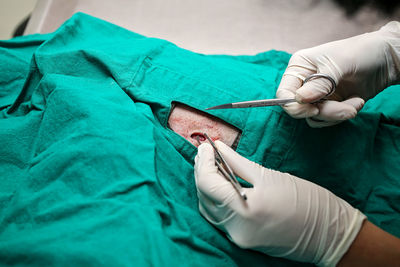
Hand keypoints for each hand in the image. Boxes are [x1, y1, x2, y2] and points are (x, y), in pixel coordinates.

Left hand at [194, 141, 365, 265]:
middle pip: (204, 197)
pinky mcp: (243, 240)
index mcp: (245, 210)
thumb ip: (239, 162)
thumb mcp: (271, 176)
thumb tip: (219, 148)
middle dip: (202, 172)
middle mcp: (236, 229)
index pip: (208, 184)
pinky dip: (216, 199)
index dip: (203, 162)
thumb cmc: (308, 202)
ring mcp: (238, 238)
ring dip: (207, 186)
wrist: (331, 235)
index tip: (205, 145)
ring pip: (209, 208)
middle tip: (205, 152)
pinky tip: (220, 183)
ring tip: (210, 164)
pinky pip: (219, 217)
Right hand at [276, 21, 399, 126]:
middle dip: (324, 111)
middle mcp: (304, 83)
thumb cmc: (361, 52)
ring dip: (336, 114)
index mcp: (300, 67)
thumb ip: (320, 83)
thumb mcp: (340, 64)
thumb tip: (300, 99)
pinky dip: (342, 115)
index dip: (294, 105)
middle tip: (344, 109)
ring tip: (356, 103)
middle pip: (299, 109)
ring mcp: (317, 96)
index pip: (284, 92)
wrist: (387, 60)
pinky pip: (326, 120)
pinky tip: (356, 102)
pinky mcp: (330, 105)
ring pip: (314, 117)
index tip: (314, 109)